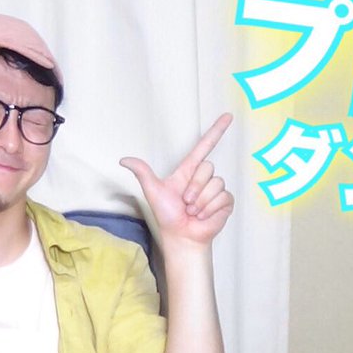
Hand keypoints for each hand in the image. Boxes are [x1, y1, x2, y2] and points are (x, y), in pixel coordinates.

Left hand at [120, 113, 234, 247]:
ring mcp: (216, 190)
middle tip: (185, 202)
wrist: (181, 236)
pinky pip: (223, 197)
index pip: (204, 146)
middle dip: (194, 187)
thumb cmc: (167, 215)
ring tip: (192, 210)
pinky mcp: (225, 202)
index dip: (216, 131)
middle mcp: (203, 178)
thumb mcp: (153, 191)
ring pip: (215, 184)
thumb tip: (124, 159)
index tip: (228, 116)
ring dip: (201, 201)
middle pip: (207, 167)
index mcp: (188, 171)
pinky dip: (210, 208)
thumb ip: (142, 172)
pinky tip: (203, 216)